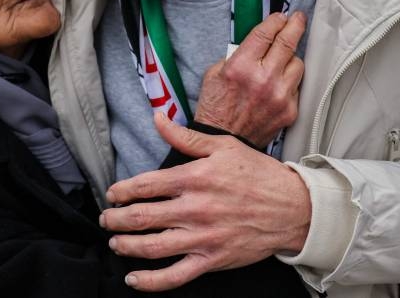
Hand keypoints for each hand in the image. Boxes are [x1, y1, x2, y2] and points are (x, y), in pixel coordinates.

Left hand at [101, 112, 310, 291]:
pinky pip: (175, 275)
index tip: (112, 195)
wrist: (292, 208)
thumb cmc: (258, 174)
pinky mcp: (212, 259)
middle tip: (107, 219)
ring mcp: (202, 237)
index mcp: (194, 178)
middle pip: (141, 217)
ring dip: (126, 246)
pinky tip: (134, 279)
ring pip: (152, 247)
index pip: (145, 185)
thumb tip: (157, 118)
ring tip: (115, 242)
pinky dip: (151, 281)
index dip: (121, 191)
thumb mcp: (223, 146)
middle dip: (116, 220)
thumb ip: (185, 136)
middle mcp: (194, 208)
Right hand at [194, 11, 305, 146]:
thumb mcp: (215, 72)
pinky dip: (289, 82)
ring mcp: (280, 96)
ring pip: (298, 64)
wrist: (223, 141)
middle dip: (295, 25)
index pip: (266, 33)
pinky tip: (277, 84)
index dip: (276, 20)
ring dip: (291, 58)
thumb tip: (260, 41)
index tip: (280, 16)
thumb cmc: (216, 107)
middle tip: (297, 19)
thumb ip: (238, 54)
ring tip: (281, 59)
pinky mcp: (290, 110)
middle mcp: (263, 79)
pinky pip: (297, 86)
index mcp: (241, 66)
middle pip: (288, 42)